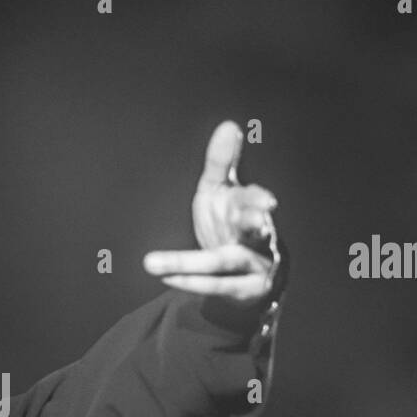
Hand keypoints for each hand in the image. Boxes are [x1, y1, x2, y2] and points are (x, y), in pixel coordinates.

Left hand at [143, 119, 280, 303]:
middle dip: (254, 224)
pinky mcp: (245, 291)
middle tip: (258, 221)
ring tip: (150, 263)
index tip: (267, 201)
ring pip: (224, 262)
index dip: (257, 200)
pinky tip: (165, 277)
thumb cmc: (233, 226)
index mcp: (250, 209)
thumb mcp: (222, 193)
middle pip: (255, 230)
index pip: (252, 201)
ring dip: (187, 262)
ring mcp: (255, 266)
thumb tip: (229, 125)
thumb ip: (222, 163)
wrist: (251, 277)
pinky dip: (191, 282)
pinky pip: (217, 286)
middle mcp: (259, 237)